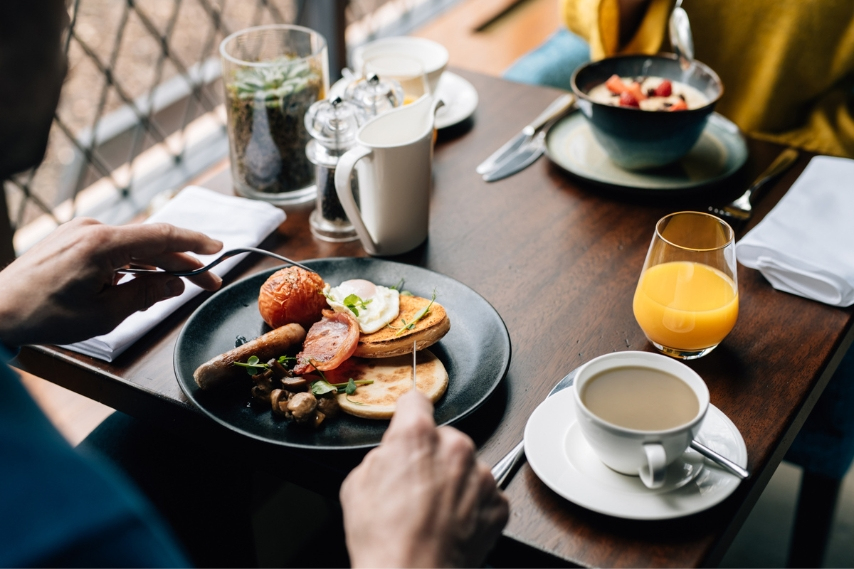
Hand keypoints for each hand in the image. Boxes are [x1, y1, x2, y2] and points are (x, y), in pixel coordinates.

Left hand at [0, 218, 222, 346]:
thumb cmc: (43, 315)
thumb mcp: (104, 314)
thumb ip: (146, 294)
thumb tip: (175, 283)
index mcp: (104, 244)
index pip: (163, 235)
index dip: (195, 242)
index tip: (218, 248)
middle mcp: (93, 230)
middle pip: (152, 241)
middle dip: (182, 261)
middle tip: (208, 280)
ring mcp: (80, 233)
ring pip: (133, 246)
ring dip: (158, 264)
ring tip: (181, 284)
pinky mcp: (71, 241)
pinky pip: (114, 248)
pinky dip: (134, 263)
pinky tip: (145, 280)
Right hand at [340, 390, 508, 567]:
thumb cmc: (384, 540)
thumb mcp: (357, 484)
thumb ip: (382, 456)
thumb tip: (392, 454)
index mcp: (417, 435)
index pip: (416, 401)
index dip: (409, 413)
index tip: (410, 419)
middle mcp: (455, 447)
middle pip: (445, 438)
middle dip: (432, 456)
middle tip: (415, 488)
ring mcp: (481, 475)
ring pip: (466, 466)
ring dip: (454, 481)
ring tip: (432, 513)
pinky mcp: (497, 503)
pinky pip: (483, 495)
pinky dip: (470, 506)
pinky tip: (450, 525)